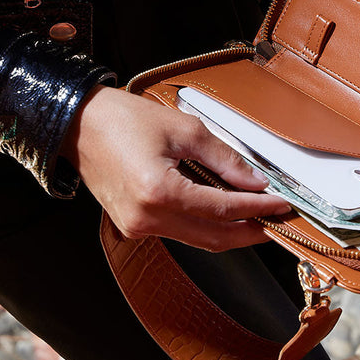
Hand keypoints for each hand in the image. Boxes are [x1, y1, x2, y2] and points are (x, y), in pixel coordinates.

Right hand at [61, 85, 291, 249]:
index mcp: (159, 192)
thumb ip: (224, 158)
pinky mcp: (133, 226)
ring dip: (229, 231)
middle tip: (276, 221)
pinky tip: (223, 214)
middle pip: (214, 237)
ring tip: (256, 217)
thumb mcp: (183, 128)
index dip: (257, 208)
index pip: (223, 209)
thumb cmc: (123, 119)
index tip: (281, 204)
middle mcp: (147, 218)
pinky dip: (204, 226)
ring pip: (197, 240)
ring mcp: (137, 227)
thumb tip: (255, 181)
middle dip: (250, 231)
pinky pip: (178, 233)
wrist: (78, 125)